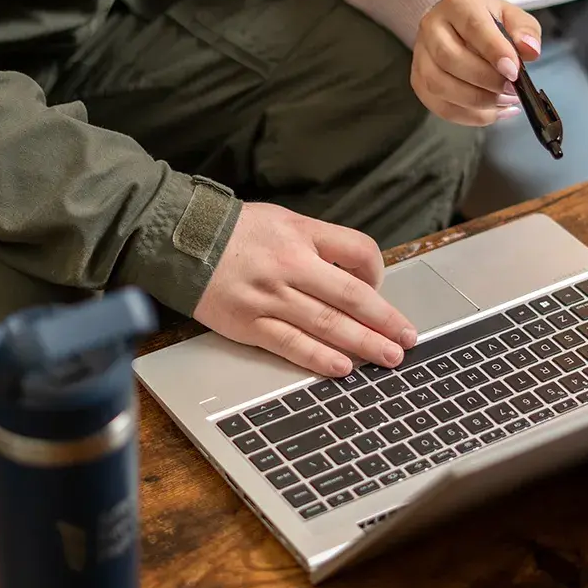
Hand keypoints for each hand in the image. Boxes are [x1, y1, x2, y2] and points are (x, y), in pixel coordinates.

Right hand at [194, 202, 416, 376]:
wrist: (179, 240)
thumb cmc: (231, 232)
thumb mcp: (280, 220)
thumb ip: (315, 243)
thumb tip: (352, 274)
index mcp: (300, 233)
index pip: (357, 251)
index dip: (378, 273)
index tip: (382, 290)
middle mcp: (290, 264)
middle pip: (351, 295)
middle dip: (385, 320)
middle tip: (407, 338)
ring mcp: (269, 296)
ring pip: (327, 323)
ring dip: (363, 344)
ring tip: (388, 357)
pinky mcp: (249, 322)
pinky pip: (291, 344)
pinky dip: (319, 357)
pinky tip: (342, 367)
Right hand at [411, 0, 542, 125]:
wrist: (456, 24)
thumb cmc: (486, 21)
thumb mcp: (511, 16)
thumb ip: (525, 30)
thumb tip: (530, 51)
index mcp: (457, 5)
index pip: (473, 28)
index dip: (494, 52)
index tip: (513, 71)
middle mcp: (431, 28)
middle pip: (449, 59)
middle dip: (484, 80)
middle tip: (511, 90)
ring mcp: (420, 57)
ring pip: (439, 85)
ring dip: (475, 101)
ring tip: (503, 102)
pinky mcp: (418, 81)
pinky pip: (438, 106)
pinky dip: (468, 116)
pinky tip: (491, 113)